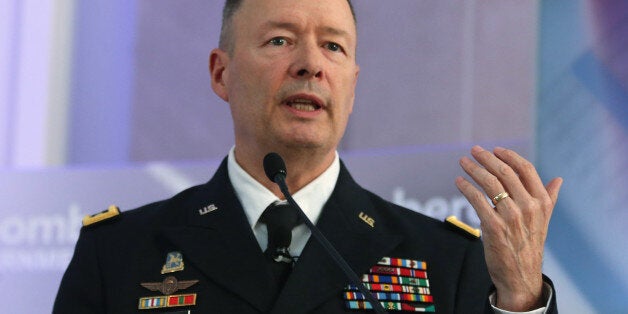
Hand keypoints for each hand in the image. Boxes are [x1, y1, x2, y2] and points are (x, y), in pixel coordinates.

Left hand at [455, 146, 561, 310]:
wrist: (521, 276)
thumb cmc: (530, 245)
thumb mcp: (544, 221)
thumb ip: (549, 198)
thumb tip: (558, 179)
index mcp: (541, 202)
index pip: (525, 169)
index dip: (508, 156)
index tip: (494, 150)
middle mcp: (528, 207)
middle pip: (504, 173)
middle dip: (486, 158)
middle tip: (474, 151)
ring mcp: (511, 216)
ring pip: (490, 183)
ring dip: (473, 169)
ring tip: (463, 162)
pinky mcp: (493, 226)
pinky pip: (477, 199)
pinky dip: (466, 187)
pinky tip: (459, 181)